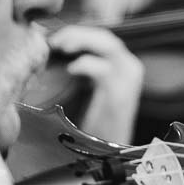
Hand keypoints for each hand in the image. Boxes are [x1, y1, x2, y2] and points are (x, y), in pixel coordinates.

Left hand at [46, 25, 143, 144]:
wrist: (105, 153)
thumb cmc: (92, 122)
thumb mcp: (85, 87)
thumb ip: (78, 65)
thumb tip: (54, 45)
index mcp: (123, 65)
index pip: (101, 36)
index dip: (78, 31)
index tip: (54, 34)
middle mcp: (130, 67)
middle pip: (105, 36)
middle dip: (77, 32)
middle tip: (53, 39)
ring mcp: (128, 79)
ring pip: (107, 44)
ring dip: (80, 41)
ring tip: (59, 46)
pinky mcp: (121, 93)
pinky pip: (103, 69)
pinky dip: (84, 64)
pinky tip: (70, 68)